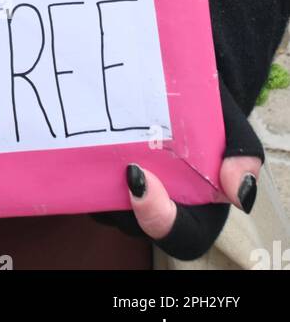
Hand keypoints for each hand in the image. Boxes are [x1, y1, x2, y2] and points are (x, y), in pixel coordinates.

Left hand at [92, 79, 263, 261]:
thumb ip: (241, 156)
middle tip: (113, 158)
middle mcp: (157, 210)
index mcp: (197, 212)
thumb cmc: (208, 113)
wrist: (179, 85)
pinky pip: (83, 182)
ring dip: (97, 177)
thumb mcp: (232, 128)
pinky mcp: (98, 177)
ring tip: (95, 137)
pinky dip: (81, 163)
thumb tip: (241, 194)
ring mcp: (124, 196)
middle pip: (132, 221)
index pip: (178, 237)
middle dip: (120, 196)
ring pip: (103, 203)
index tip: (140, 177)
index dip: (158, 217)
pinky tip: (79, 132)